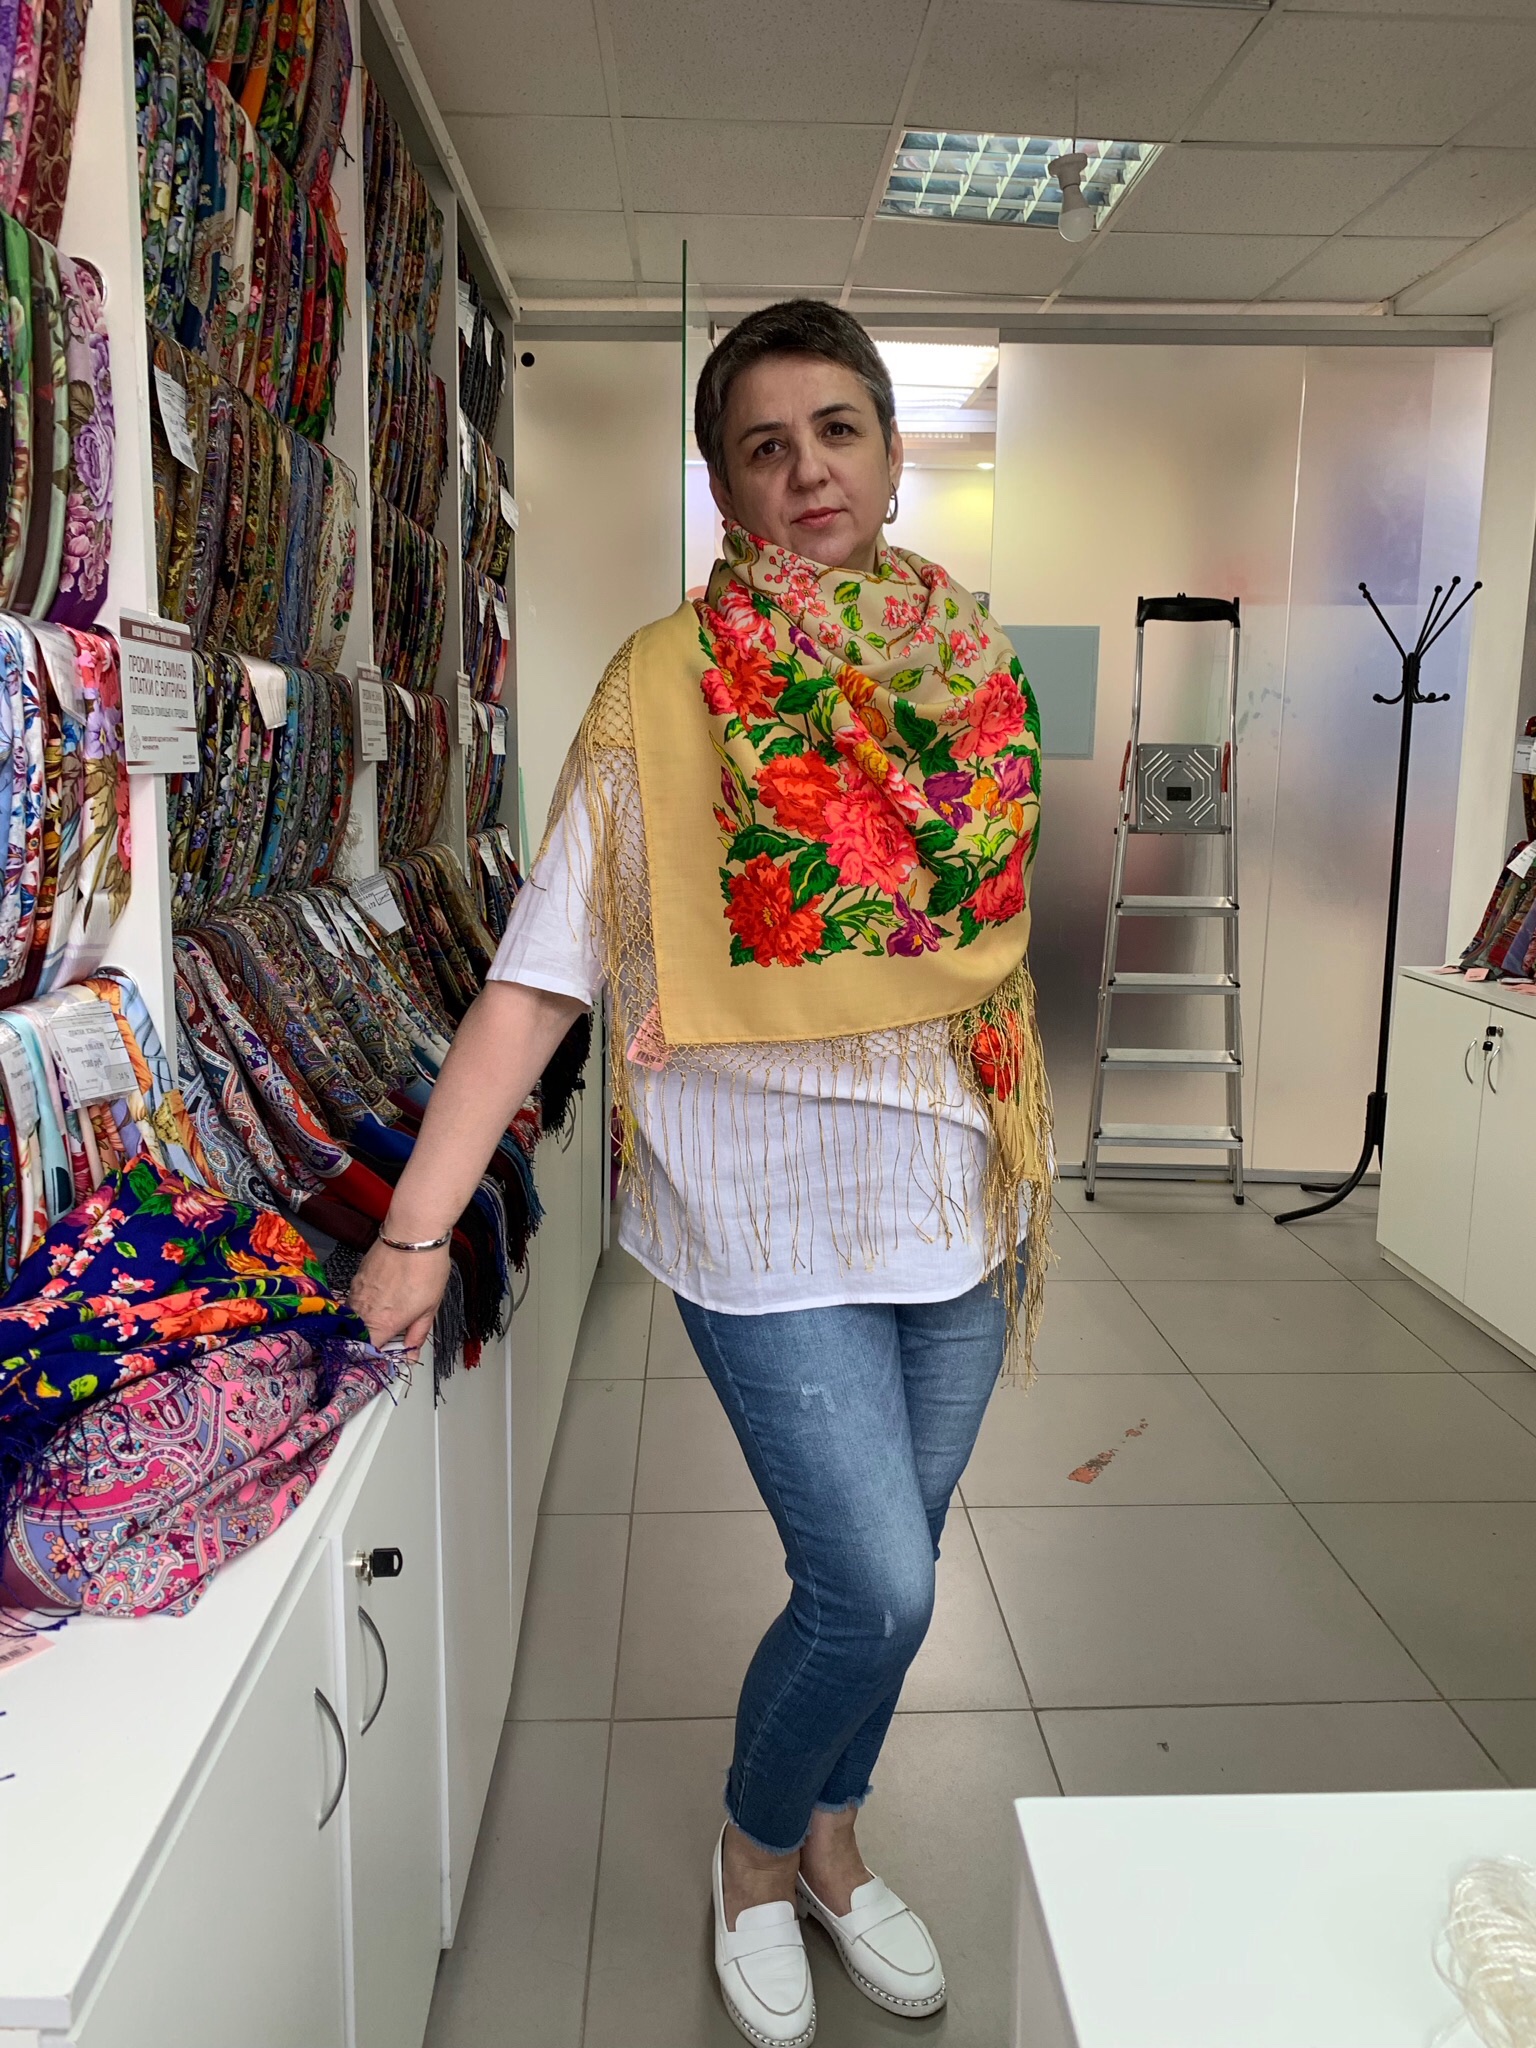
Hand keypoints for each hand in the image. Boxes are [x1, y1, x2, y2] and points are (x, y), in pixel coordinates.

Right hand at [348, 1239, 451, 1354]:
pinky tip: (379, 1301)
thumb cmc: (425, 1268)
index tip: (380, 1360)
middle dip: (366, 1343)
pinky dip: (363, 1307)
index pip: (365, 1354)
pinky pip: (354, 1301)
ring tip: (384, 1318)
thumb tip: (411, 1355)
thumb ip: (417, 1335)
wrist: (413, 1234)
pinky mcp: (356, 1279)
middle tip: (383, 1340)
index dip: (370, 1360)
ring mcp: (357, 1294)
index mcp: (383, 1324)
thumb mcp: (430, 1308)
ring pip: (353, 1319)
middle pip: (355, 1338)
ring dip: (364, 1324)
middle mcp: (364, 1312)